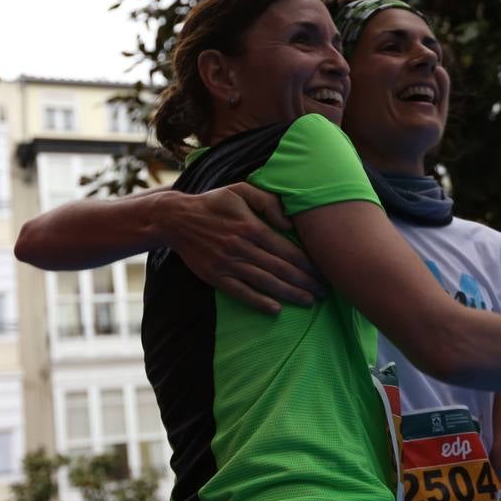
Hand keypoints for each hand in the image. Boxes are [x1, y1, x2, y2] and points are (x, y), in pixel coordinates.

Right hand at [163, 184, 327, 313]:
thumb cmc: (214, 202)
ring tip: (309, 301)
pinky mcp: (215, 276)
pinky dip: (258, 301)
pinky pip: (240, 292)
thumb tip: (288, 222)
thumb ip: (268, 202)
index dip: (307, 264)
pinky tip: (276, 309)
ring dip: (289, 294)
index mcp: (251, 227)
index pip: (287, 250)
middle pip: (280, 269)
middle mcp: (241, 247)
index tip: (323, 272)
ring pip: (265, 282)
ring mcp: (227, 263)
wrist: (176, 218)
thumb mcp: (241, 190)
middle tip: (324, 292)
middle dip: (305, 282)